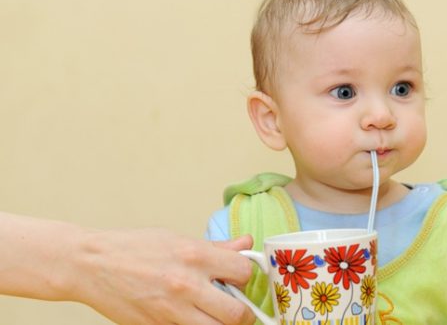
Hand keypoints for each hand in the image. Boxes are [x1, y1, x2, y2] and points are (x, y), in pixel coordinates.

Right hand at [69, 229, 255, 324]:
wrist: (90, 265)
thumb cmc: (133, 248)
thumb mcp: (177, 239)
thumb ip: (216, 248)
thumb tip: (246, 243)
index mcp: (195, 256)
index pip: (244, 272)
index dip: (245, 277)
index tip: (237, 279)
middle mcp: (186, 285)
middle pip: (237, 314)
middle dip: (243, 313)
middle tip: (236, 308)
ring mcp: (170, 312)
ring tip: (214, 317)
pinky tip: (191, 319)